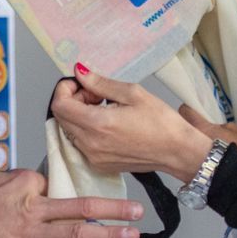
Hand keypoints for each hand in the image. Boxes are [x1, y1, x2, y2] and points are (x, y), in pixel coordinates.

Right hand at [0, 169, 142, 237]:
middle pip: (81, 206)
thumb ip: (14, 182)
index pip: (57, 186)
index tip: (79, 201)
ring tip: (131, 235)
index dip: (66, 193)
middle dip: (113, 209)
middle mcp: (33, 206)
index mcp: (26, 182)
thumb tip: (29, 185)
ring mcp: (28, 233)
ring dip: (108, 234)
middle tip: (138, 210)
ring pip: (76, 232)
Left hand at [49, 68, 212, 179]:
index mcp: (98, 124)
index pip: (59, 105)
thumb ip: (100, 83)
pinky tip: (107, 124)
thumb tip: (80, 73)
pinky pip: (80, 143)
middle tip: (95, 94)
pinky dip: (86, 130)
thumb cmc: (161, 123)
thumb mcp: (132, 93)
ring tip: (104, 108)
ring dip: (79, 115)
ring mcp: (93, 157)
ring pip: (70, 130)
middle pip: (61, 117)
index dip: (65, 89)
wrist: (177, 151)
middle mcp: (91, 144)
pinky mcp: (99, 164)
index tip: (79, 83)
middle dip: (73, 100)